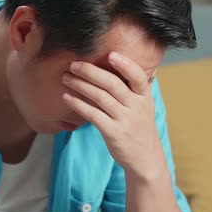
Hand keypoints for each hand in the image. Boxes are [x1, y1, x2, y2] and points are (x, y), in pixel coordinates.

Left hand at [62, 52, 164, 175]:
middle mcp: (136, 107)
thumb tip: (142, 65)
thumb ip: (140, 87)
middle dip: (90, 72)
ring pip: (100, 98)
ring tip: (66, 78)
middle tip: (73, 64)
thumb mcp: (146, 106)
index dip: (125, 64)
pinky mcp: (113, 133)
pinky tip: (67, 98)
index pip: (138, 76)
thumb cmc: (140, 128)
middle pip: (113, 84)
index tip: (110, 54)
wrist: (145, 158)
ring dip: (80, 85)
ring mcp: (124, 120)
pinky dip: (78, 105)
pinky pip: (93, 115)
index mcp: (144, 97)